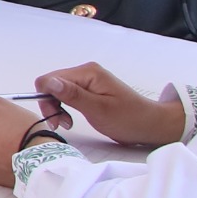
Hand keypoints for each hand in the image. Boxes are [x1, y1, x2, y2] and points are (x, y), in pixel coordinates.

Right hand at [33, 63, 184, 147]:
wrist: (151, 125)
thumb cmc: (129, 119)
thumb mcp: (99, 109)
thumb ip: (72, 95)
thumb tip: (48, 82)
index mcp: (88, 73)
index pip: (48, 80)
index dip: (45, 99)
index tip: (56, 118)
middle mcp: (86, 72)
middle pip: (51, 84)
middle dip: (50, 105)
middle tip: (62, 124)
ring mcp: (87, 81)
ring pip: (56, 90)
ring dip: (56, 108)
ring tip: (68, 123)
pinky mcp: (88, 90)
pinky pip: (66, 95)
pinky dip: (64, 108)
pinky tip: (71, 118)